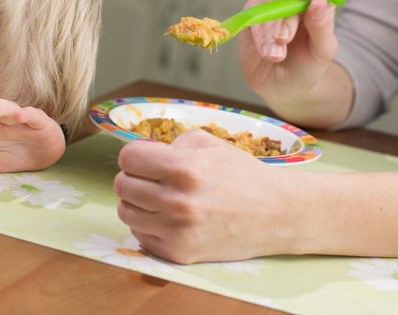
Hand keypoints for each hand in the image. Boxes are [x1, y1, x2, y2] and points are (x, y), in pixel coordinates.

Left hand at [114, 129, 299, 263]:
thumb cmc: (240, 174)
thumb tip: (140, 153)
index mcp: (184, 169)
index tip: (145, 158)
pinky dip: (148, 223)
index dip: (134, 155)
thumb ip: (169, 143)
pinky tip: (167, 217)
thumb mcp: (207, 143)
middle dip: (134, 177)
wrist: (276, 214)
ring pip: (125, 211)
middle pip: (122, 185)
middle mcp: (178, 202)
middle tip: (152, 177)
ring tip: (158, 196)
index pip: (128, 158)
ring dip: (137, 201)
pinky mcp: (178, 253)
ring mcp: (177, 231)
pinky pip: (140, 234)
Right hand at [238, 0, 345, 122]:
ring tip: (275, 55)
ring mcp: (273, 4)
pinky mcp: (252, 14)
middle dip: (286, 17)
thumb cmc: (307, 67)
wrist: (283, 87)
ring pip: (269, 1)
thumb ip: (323, 27)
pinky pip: (252, 13)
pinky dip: (258, 34)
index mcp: (321, 1)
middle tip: (284, 41)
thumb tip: (319, 1)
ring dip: (270, 30)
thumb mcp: (322, 52)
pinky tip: (265, 51)